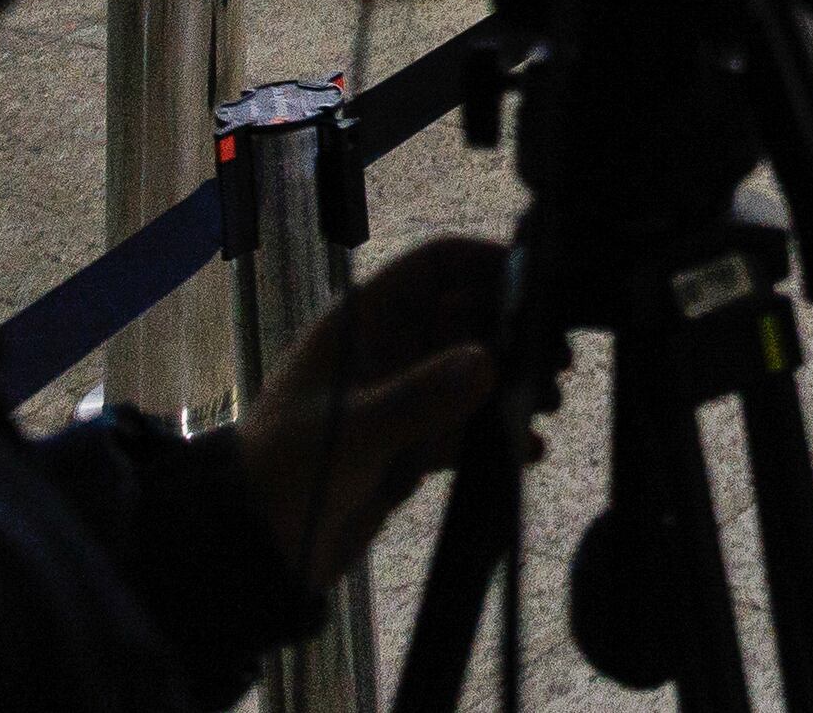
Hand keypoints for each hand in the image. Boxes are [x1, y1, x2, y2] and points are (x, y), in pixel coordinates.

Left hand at [231, 235, 527, 588]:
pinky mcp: (410, 445)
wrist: (255, 550)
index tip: (536, 286)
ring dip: (512, 385)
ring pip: (473, 372)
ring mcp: (401, 398)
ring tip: (547, 406)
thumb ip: (418, 397)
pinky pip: (465, 425)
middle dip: (513, 334)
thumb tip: (490, 362)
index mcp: (363, 323)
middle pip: (468, 317)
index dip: (486, 264)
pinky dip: (496, 434)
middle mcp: (388, 351)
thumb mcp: (351, 432)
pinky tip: (526, 450)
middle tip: (557, 361)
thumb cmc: (285, 472)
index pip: (436, 267)